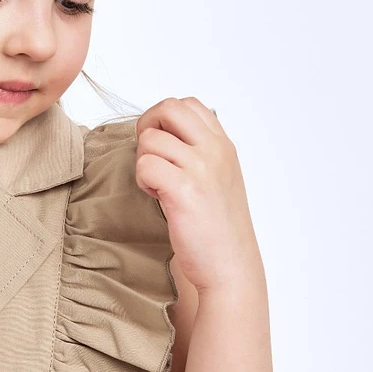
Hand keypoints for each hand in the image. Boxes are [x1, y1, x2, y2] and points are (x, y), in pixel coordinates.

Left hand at [135, 97, 261, 295]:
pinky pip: (145, 165)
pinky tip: (156, 197)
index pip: (188, 104)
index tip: (162, 145)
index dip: (164, 119)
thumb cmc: (217, 228)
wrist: (229, 266)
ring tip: (157, 186)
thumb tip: (162, 133)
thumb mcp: (218, 179)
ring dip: (144, 161)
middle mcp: (215, 151)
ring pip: (150, 139)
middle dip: (148, 128)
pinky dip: (143, 180)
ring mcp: (201, 169)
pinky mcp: (184, 190)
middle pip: (168, 108)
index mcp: (224, 146)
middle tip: (150, 158)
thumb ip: (199, 152)